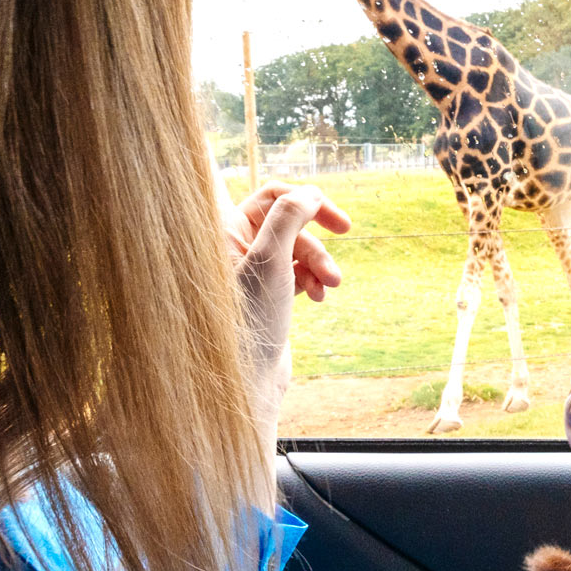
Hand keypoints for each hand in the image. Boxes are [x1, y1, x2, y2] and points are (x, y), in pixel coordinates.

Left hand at [224, 180, 350, 409]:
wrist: (245, 379)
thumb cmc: (248, 321)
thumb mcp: (270, 260)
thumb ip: (289, 216)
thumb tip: (311, 191)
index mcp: (226, 231)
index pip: (273, 195)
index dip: (307, 199)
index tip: (340, 222)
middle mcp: (236, 246)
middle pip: (291, 222)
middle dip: (317, 240)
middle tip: (344, 242)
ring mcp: (252, 270)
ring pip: (298, 248)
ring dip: (319, 262)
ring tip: (330, 286)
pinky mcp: (267, 292)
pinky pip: (298, 271)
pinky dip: (313, 279)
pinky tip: (319, 296)